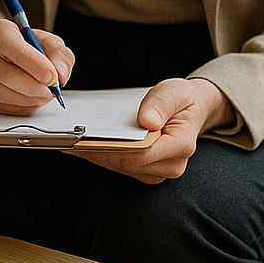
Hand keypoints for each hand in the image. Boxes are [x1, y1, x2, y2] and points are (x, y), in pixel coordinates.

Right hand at [0, 19, 75, 113]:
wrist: (7, 57)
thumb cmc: (27, 48)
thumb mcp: (48, 43)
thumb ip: (59, 55)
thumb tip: (60, 74)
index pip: (13, 48)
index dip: (35, 65)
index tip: (52, 77)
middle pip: (7, 75)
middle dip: (35, 88)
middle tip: (51, 91)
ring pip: (2, 94)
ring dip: (29, 99)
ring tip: (43, 95)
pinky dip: (19, 107)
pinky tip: (29, 99)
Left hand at [78, 77, 228, 185]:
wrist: (190, 109)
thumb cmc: (182, 101)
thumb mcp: (174, 91)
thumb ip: (161, 104)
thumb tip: (148, 121)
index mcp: (181, 145)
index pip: (142, 153)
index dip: (115, 146)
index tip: (90, 137)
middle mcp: (171, 164)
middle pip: (128, 163)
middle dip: (101, 150)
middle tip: (73, 137)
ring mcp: (158, 170)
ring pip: (121, 167)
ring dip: (98, 154)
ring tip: (74, 139)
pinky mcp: (147, 171)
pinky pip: (121, 165)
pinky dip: (103, 154)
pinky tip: (85, 143)